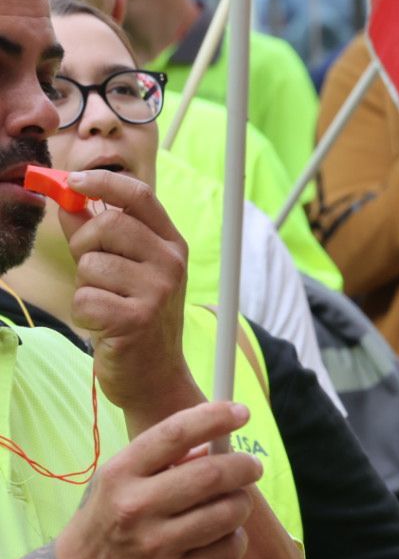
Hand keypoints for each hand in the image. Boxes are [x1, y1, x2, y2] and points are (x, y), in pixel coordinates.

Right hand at [54, 401, 261, 558]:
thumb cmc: (108, 523)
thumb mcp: (119, 483)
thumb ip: (164, 461)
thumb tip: (216, 442)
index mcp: (120, 474)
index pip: (174, 434)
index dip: (214, 418)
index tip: (240, 411)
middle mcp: (136, 507)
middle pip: (213, 474)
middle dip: (244, 466)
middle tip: (252, 467)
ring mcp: (157, 545)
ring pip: (230, 512)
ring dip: (241, 504)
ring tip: (232, 505)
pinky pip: (231, 549)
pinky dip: (236, 539)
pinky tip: (221, 538)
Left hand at [60, 169, 195, 416]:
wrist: (156, 376)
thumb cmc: (137, 318)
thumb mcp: (127, 270)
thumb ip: (98, 234)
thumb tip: (67, 200)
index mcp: (171, 246)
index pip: (139, 197)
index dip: (102, 183)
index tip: (73, 182)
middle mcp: (171, 265)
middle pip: (107, 226)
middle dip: (84, 246)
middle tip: (93, 273)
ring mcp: (158, 293)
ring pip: (90, 265)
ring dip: (85, 287)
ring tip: (106, 305)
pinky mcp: (137, 320)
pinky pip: (85, 299)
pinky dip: (84, 314)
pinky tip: (104, 326)